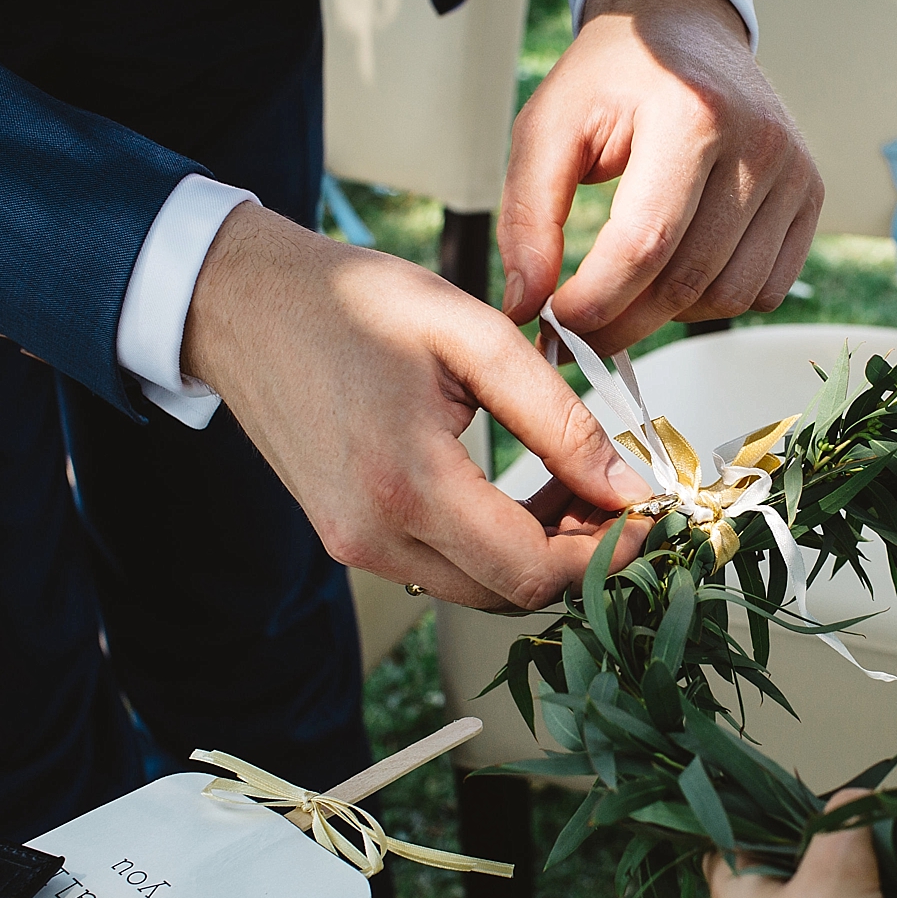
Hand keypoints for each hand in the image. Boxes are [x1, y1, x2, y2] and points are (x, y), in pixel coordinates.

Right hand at [181, 202, 651, 609]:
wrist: (244, 303)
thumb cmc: (352, 302)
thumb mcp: (475, 337)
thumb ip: (560, 420)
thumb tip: (626, 485)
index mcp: (408, 484)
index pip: (533, 571)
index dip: (608, 555)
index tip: (652, 516)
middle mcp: (374, 535)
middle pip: (511, 595)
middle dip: (582, 559)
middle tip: (622, 500)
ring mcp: (354, 545)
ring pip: (479, 590)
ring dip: (540, 555)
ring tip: (577, 489)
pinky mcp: (346, 538)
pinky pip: (442, 567)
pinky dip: (495, 547)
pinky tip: (523, 494)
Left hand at [498, 0, 821, 354]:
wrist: (685, 26)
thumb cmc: (611, 77)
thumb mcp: (548, 127)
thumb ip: (528, 217)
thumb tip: (524, 306)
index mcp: (691, 113)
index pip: (644, 244)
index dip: (594, 301)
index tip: (552, 322)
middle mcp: (758, 143)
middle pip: (687, 280)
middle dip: (622, 323)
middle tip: (575, 333)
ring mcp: (794, 172)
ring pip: (730, 296)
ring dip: (669, 317)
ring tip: (625, 294)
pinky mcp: (810, 195)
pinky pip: (766, 288)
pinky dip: (715, 302)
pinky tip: (676, 276)